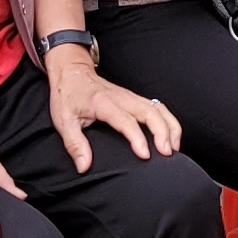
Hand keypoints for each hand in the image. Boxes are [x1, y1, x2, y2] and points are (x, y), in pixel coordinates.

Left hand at [48, 46, 178, 171]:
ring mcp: (130, 96)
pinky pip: (158, 107)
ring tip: (174, 148)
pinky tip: (171, 137)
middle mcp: (121, 97)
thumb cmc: (67, 95)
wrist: (71, 71)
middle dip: (163, 132)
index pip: (125, 120)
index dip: (137, 138)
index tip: (145, 155)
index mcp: (103, 102)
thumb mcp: (63, 120)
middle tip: (168, 154)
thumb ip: (74, 144)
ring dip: (170, 127)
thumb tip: (84, 166)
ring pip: (159, 108)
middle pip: (150, 111)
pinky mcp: (135, 98)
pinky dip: (168, 121)